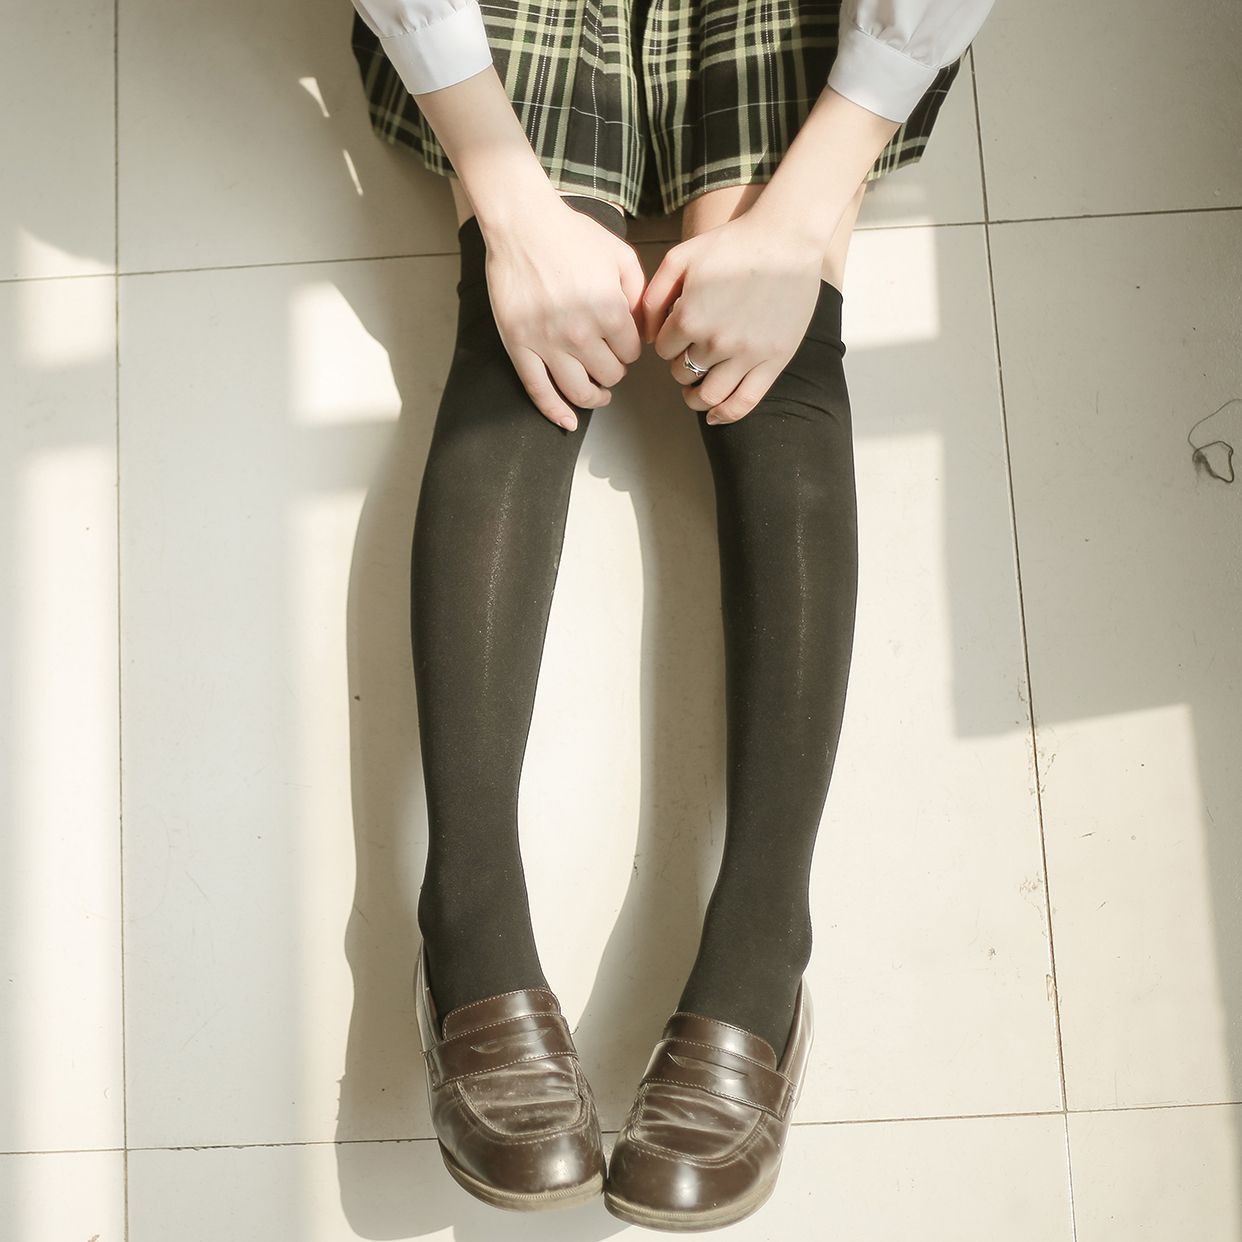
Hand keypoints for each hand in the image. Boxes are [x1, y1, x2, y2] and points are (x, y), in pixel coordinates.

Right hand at [483, 198, 646, 429]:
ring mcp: (547, 343)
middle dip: (614, 371)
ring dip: (594, 397)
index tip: (623, 343)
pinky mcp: (520, 346)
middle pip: (609, 375)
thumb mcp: (620, 255)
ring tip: (600, 393)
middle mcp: (580, 333)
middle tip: (610, 361)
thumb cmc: (572, 235)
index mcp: (609, 311)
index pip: (631, 353)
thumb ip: (639, 294)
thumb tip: (643, 329)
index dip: (630, 350)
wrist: (522, 225)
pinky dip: (555, 412)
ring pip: (578, 391)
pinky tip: (568, 423)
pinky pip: (538, 391)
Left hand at [640, 213, 827, 423]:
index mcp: (689, 317)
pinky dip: (725, 415)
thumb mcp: (681, 258)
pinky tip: (714, 416)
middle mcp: (716, 341)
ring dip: (695, 396)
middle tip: (691, 353)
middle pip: (682, 372)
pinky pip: (744, 402)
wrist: (786, 239)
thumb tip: (643, 336)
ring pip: (708, 396)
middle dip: (681, 364)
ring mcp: (747, 354)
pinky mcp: (774, 361)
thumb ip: (653, 296)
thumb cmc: (732, 244)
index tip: (680, 331)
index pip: (662, 349)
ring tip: (694, 390)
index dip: (668, 341)